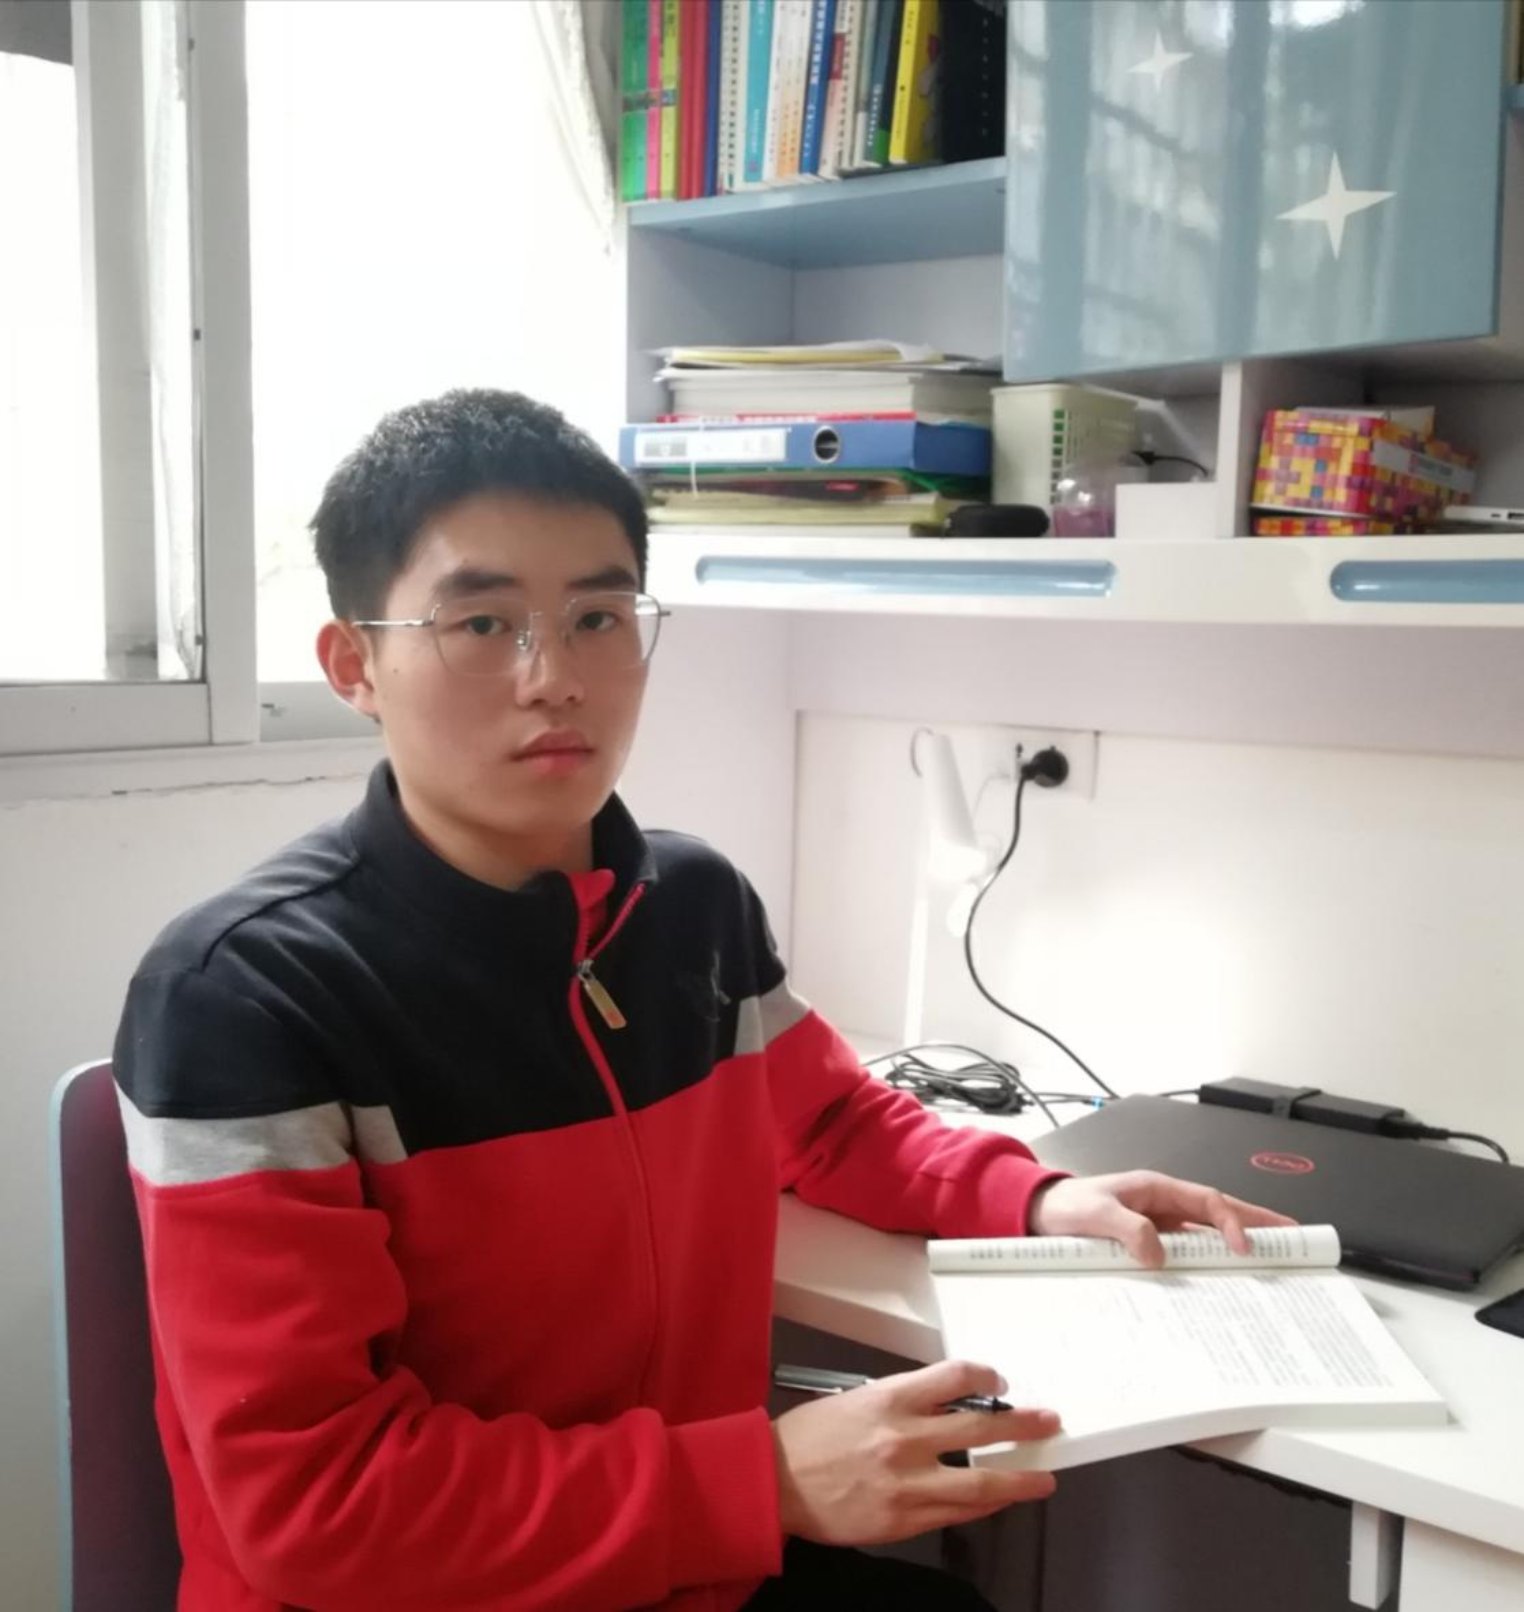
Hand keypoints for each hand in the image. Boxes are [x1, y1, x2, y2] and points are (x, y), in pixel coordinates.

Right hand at [772, 1358, 1058, 1546]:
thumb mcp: (856, 1400)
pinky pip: (957, 1513)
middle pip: (980, 1428)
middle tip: (1048, 1421)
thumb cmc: (810, 1437)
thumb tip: (944, 1408)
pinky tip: (1000, 1501)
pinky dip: (984, 1506)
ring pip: (980, 1482)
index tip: (1000, 1384)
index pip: (956, 1378)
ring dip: (1018, 1479)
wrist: (774, 1483)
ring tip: (1044, 1478)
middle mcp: (905, 1437)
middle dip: (1021, 1424)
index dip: (986, 1378)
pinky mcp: (904, 1519)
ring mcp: (908, 1483)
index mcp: (891, 1398)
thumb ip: (901, 1404)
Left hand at [1027, 1170, 1296, 1267]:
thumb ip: (1126, 1228)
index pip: (1208, 1201)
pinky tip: (1228, 1278)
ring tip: (1276, 1258)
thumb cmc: (1065, 1207)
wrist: (1040, 1215)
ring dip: (1240, 1243)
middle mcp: (1164, 1204)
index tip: (1246, 1248)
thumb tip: (1160, 1254)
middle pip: (1220, 1211)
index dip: (1231, 1222)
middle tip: (1295, 1237)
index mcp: (1157, 1188)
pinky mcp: (1152, 1243)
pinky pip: (1190, 1251)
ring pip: (1210, 1232)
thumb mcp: (1093, 1214)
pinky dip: (1212, 1260)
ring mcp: (1160, 1224)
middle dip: (1258, 1223)